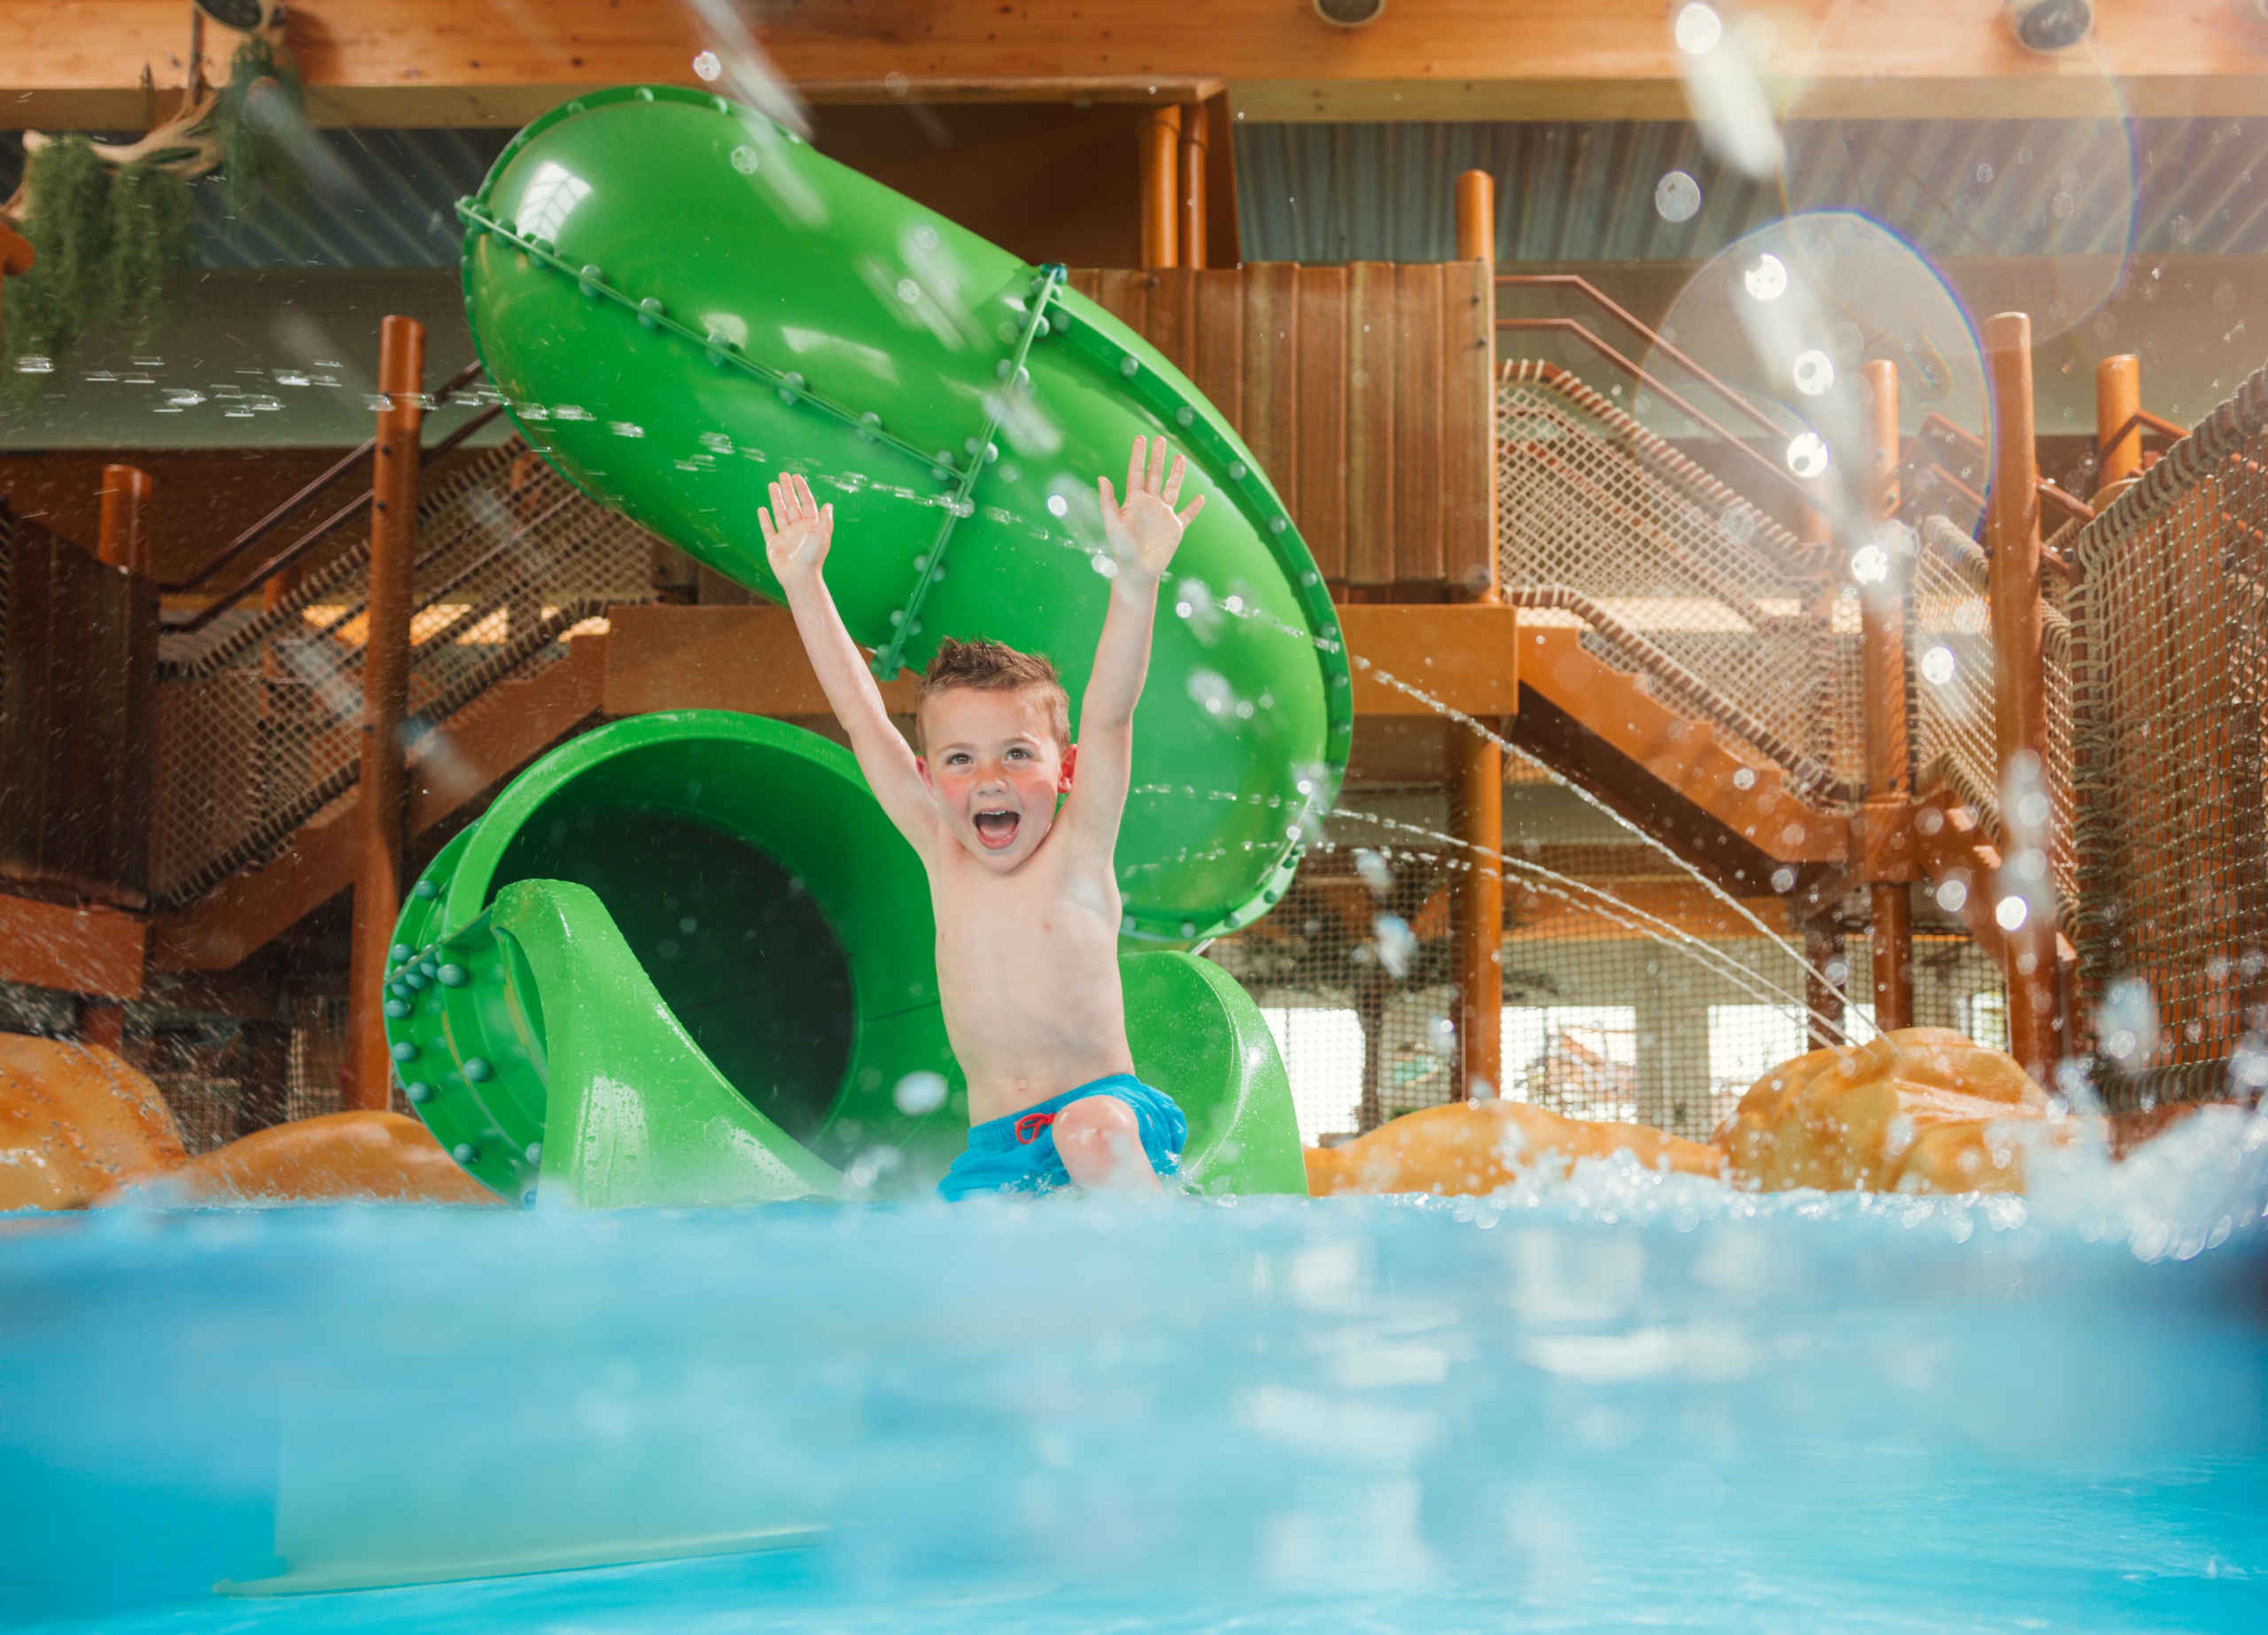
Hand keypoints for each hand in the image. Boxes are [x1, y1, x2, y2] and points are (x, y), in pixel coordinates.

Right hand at [760, 473, 832, 585]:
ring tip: (772, 485)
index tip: (796, 476)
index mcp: (811, 526)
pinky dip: (765, 519)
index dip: (802, 489)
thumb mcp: (822, 536)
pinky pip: (768, 529)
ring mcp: (785, 535)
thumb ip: (825, 520)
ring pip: (780, 513)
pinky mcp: (774, 544)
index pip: (807, 503)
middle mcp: (798, 529)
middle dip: (788, 489)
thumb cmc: (813, 557)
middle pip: (792, 504)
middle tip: (782, 475)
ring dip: (776, 499)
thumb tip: (828, 504)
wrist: (800, 577)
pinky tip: (762, 509)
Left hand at [1098, 435, 1203, 585]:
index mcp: (1133, 502)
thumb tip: (1102, 477)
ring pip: (1172, 489)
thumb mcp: (1112, 523)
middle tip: (1160, 439)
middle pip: (1155, 475)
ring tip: (1180, 457)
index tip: (1140, 438)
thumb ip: (1107, 501)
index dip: (1138, 456)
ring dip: (1177, 474)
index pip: (1136, 473)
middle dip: (1157, 457)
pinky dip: (1194, 507)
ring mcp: (1163, 515)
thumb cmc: (1121, 549)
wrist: (1136, 571)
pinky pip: (1187, 515)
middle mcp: (1149, 505)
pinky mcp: (1175, 529)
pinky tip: (1201, 498)